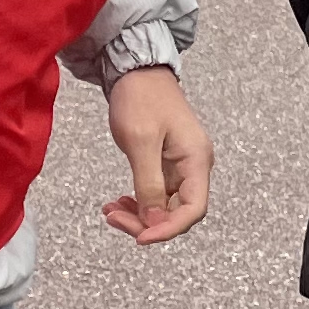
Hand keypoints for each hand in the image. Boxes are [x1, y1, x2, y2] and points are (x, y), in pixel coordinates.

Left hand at [102, 68, 212, 244]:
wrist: (136, 70)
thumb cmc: (141, 98)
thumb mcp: (141, 141)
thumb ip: (149, 183)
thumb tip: (154, 220)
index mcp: (196, 160)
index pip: (193, 210)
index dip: (168, 229)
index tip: (140, 237)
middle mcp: (194, 166)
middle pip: (179, 212)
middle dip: (148, 222)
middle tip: (114, 218)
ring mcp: (181, 166)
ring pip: (165, 206)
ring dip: (140, 214)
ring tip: (111, 212)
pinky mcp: (166, 164)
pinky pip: (156, 193)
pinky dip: (138, 202)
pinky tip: (118, 202)